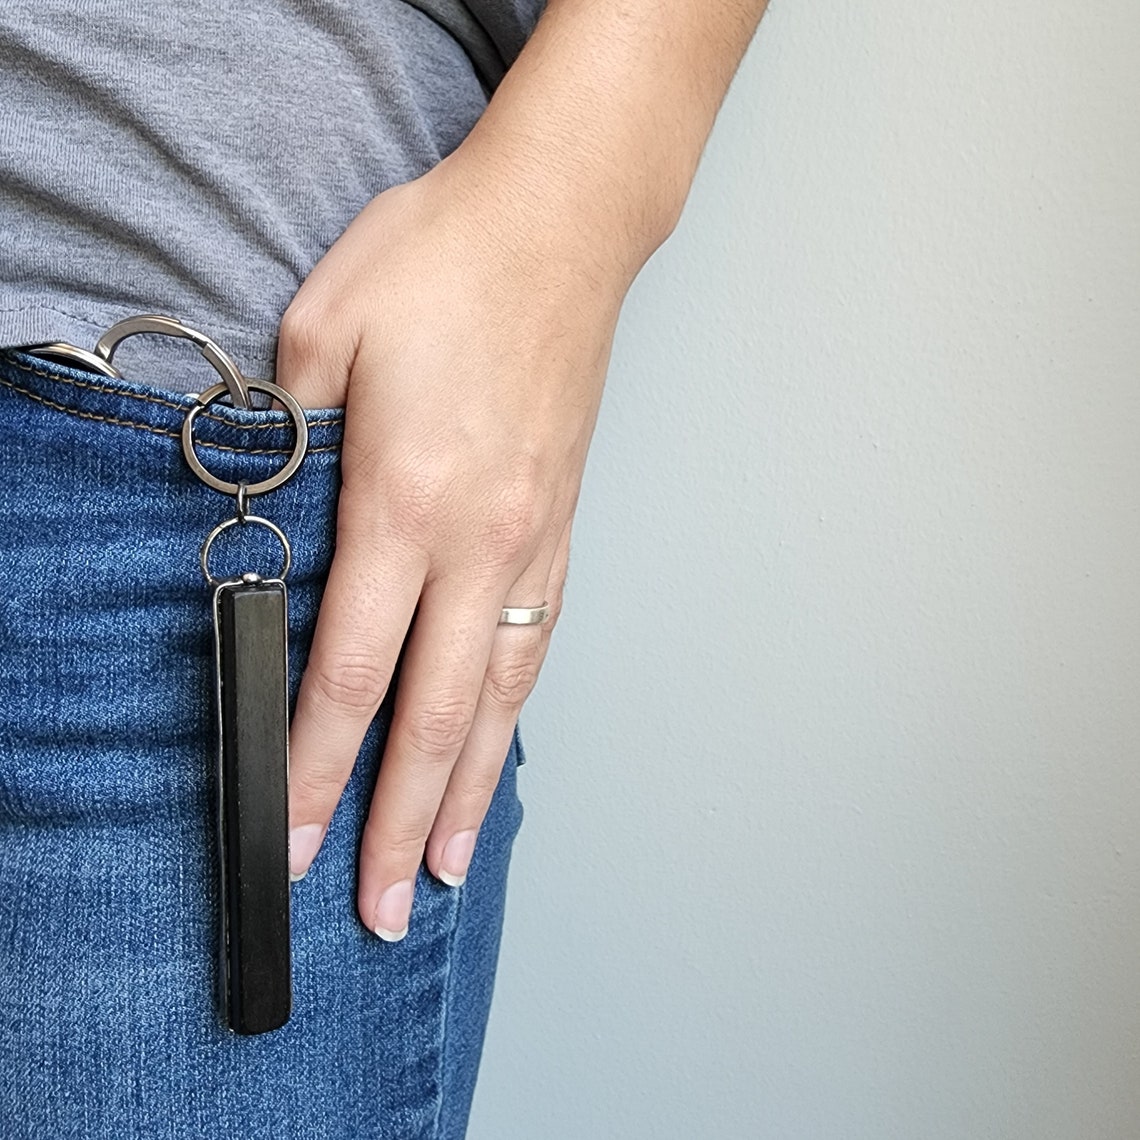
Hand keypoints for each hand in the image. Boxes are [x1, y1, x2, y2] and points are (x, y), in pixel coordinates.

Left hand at [277, 157, 625, 937]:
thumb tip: (274, 500)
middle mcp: (480, 539)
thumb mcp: (325, 325)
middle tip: (376, 906)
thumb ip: (288, 433)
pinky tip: (498, 746)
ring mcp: (532, 537)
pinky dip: (512, 710)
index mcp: (407, 500)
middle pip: (434, 714)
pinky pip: (534, 638)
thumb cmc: (449, 260)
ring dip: (467, 788)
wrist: (562, 223)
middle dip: (395, 821)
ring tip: (442, 864)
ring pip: (499, 693)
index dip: (314, 768)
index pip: (349, 671)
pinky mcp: (563, 521)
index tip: (293, 841)